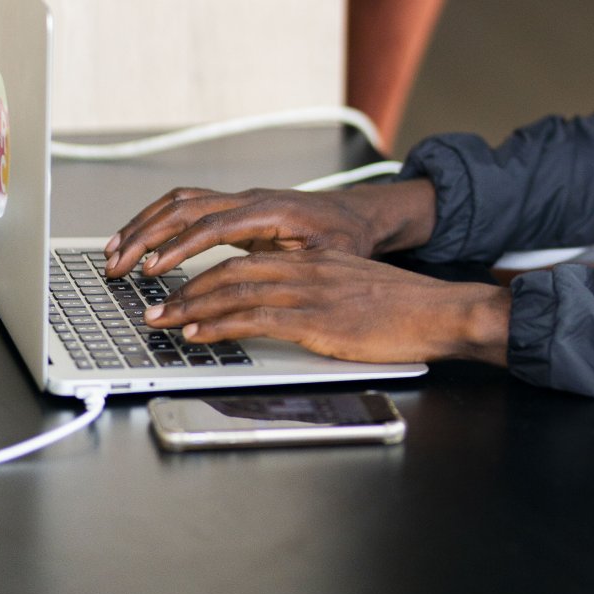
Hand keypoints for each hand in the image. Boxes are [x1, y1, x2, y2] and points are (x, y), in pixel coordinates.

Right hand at [104, 177, 437, 278]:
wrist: (358, 215)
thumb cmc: (347, 238)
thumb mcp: (330, 257)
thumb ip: (295, 268)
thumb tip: (264, 284)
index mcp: (272, 211)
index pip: (215, 225)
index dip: (181, 247)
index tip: (154, 268)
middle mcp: (250, 199)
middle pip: (186, 208)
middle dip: (147, 236)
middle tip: (117, 265)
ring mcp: (239, 199)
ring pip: (180, 202)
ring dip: (144, 225)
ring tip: (114, 252)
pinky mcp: (233, 207)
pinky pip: (187, 206)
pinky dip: (157, 220)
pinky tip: (137, 240)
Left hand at [139, 249, 510, 365]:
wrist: (439, 312)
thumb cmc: (403, 310)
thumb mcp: (354, 291)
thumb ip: (319, 293)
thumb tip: (286, 313)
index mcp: (315, 261)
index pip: (247, 261)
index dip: (206, 274)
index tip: (179, 288)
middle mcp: (306, 269)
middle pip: (231, 272)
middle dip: (185, 290)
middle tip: (155, 307)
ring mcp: (310, 292)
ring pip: (235, 292)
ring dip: (190, 307)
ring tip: (161, 321)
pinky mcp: (316, 320)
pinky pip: (256, 318)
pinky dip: (220, 324)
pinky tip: (199, 332)